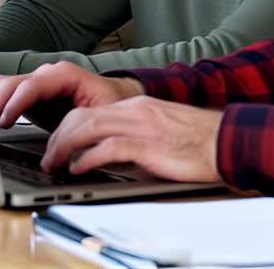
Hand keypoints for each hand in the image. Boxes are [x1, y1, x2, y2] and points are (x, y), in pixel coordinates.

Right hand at [0, 60, 142, 134]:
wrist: (115, 100)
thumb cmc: (111, 107)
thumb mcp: (102, 117)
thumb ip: (81, 128)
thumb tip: (60, 149)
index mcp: (64, 75)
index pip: (31, 84)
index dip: (15, 103)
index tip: (3, 123)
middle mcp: (46, 74)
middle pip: (10, 84)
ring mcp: (36, 82)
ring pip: (2, 86)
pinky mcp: (29, 95)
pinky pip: (3, 93)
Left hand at [42, 96, 222, 182]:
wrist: (225, 139)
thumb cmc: (195, 141)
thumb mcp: (158, 130)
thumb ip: (134, 134)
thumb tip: (107, 152)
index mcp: (134, 106)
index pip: (88, 110)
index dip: (65, 128)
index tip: (55, 145)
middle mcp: (133, 110)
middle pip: (81, 116)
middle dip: (58, 137)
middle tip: (48, 158)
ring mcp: (139, 125)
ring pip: (88, 128)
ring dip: (65, 147)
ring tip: (54, 163)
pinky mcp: (148, 144)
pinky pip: (108, 148)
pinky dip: (88, 158)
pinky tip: (79, 168)